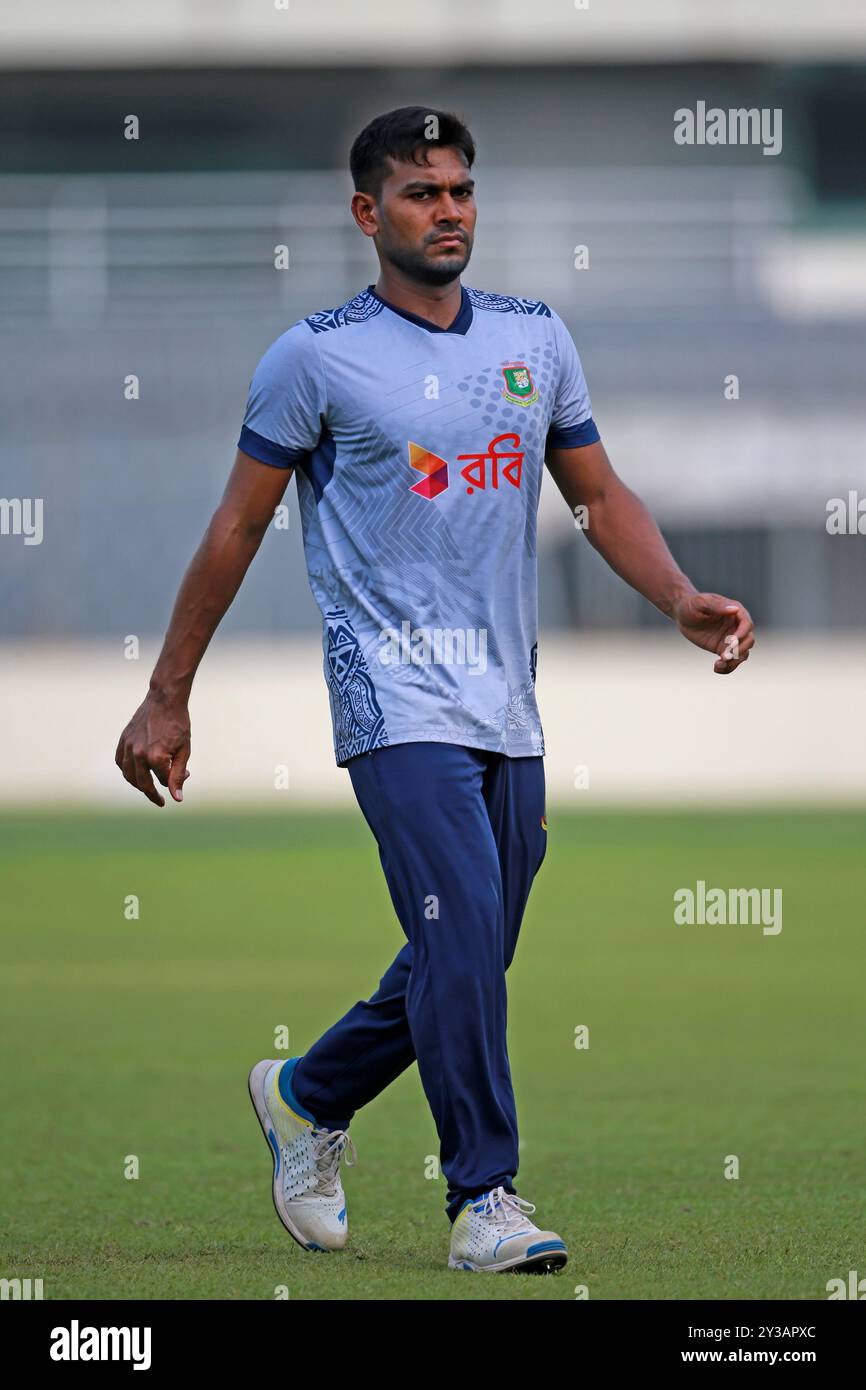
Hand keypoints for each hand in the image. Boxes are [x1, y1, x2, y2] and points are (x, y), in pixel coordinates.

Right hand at [115, 690, 190, 805]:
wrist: (165, 700)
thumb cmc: (178, 724)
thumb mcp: (184, 750)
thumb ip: (179, 775)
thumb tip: (177, 798)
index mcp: (156, 757)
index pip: (163, 780)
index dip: (174, 781)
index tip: (185, 776)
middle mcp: (139, 754)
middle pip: (143, 784)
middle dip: (153, 794)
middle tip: (160, 801)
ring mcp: (128, 747)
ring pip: (128, 775)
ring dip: (138, 785)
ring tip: (147, 789)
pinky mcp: (123, 740)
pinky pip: (120, 762)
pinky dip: (126, 771)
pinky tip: (135, 773)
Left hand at [672, 592, 754, 674]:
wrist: (681, 614)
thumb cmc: (691, 604)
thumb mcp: (701, 602)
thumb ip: (717, 606)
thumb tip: (735, 610)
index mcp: (735, 612)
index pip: (747, 624)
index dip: (742, 634)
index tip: (731, 641)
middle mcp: (736, 626)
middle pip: (748, 640)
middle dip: (739, 650)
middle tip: (724, 656)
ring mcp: (731, 638)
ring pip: (742, 653)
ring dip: (734, 662)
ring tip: (719, 664)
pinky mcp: (723, 648)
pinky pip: (731, 661)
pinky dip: (727, 667)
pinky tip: (716, 668)